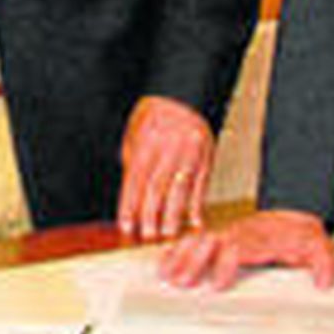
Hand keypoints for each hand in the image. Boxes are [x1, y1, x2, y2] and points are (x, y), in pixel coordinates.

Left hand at [117, 95, 213, 239]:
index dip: (130, 205)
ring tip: (168, 233)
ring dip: (173, 215)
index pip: (135, 180)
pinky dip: (197, 206)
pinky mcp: (206, 157)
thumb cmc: (153, 118)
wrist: (181, 98)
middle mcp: (168, 148)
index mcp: (146, 142)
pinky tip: (194, 222)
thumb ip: (133, 165)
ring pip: (180, 189)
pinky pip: (200, 185)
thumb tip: (131, 199)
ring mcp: (189, 153)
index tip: (127, 225)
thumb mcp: (135, 136)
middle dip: (151, 215)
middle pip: (157, 187)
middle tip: (147, 235)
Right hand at [158, 208, 333, 290]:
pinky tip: (164, 265)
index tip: (217, 284)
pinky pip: (194, 242)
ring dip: (180, 257)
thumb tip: (324, 282)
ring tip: (164, 274)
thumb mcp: (319, 247)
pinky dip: (177, 252)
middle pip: (210, 244)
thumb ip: (323, 264)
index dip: (225, 264)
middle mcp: (238, 234)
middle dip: (193, 262)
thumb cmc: (301, 236)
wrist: (294, 217)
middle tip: (179, 281)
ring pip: (198, 241)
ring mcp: (227, 235)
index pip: (237, 247)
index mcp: (259, 238)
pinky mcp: (219, 240)